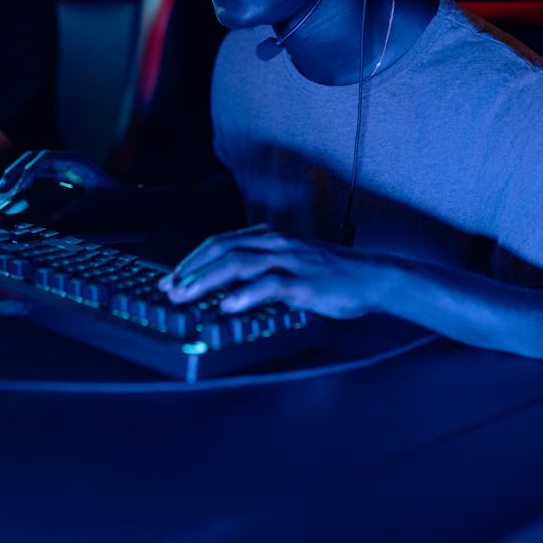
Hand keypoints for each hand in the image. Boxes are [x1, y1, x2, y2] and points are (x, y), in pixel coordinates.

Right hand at [0, 149, 123, 196]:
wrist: (124, 198)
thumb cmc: (112, 198)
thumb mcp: (95, 202)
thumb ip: (75, 207)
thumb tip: (54, 215)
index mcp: (76, 161)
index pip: (45, 158)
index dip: (29, 171)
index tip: (20, 187)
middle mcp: (67, 161)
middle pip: (34, 158)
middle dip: (16, 170)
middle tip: (2, 187)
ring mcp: (63, 167)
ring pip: (33, 165)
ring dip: (17, 174)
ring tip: (4, 189)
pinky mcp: (60, 177)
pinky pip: (39, 175)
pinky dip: (26, 181)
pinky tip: (17, 192)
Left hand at [158, 224, 380, 318]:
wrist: (373, 276)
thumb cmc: (332, 274)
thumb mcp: (291, 263)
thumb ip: (261, 270)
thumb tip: (226, 287)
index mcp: (270, 237)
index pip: (221, 242)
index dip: (192, 260)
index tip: (171, 278)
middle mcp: (276, 243)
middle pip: (222, 249)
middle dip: (191, 269)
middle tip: (169, 288)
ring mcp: (290, 261)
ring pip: (239, 263)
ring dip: (207, 280)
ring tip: (186, 295)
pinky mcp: (305, 282)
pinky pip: (270, 285)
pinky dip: (245, 294)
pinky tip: (228, 305)